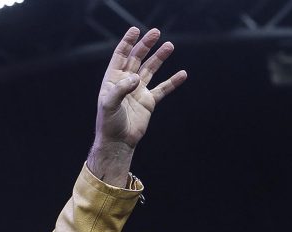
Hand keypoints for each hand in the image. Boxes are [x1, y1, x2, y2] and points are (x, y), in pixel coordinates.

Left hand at [89, 28, 187, 183]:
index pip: (121, 56)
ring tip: (170, 45)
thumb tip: (136, 77)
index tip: (135, 30)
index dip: (128, 42)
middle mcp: (126, 82)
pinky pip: (163, 89)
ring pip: (151, 70)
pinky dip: (172, 82)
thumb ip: (121, 89)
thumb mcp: (109, 104)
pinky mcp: (148, 102)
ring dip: (159, 58)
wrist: (118, 142)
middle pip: (137, 58)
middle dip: (146, 45)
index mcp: (113, 80)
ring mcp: (138, 91)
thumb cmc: (109, 123)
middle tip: (156, 33)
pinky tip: (182, 74)